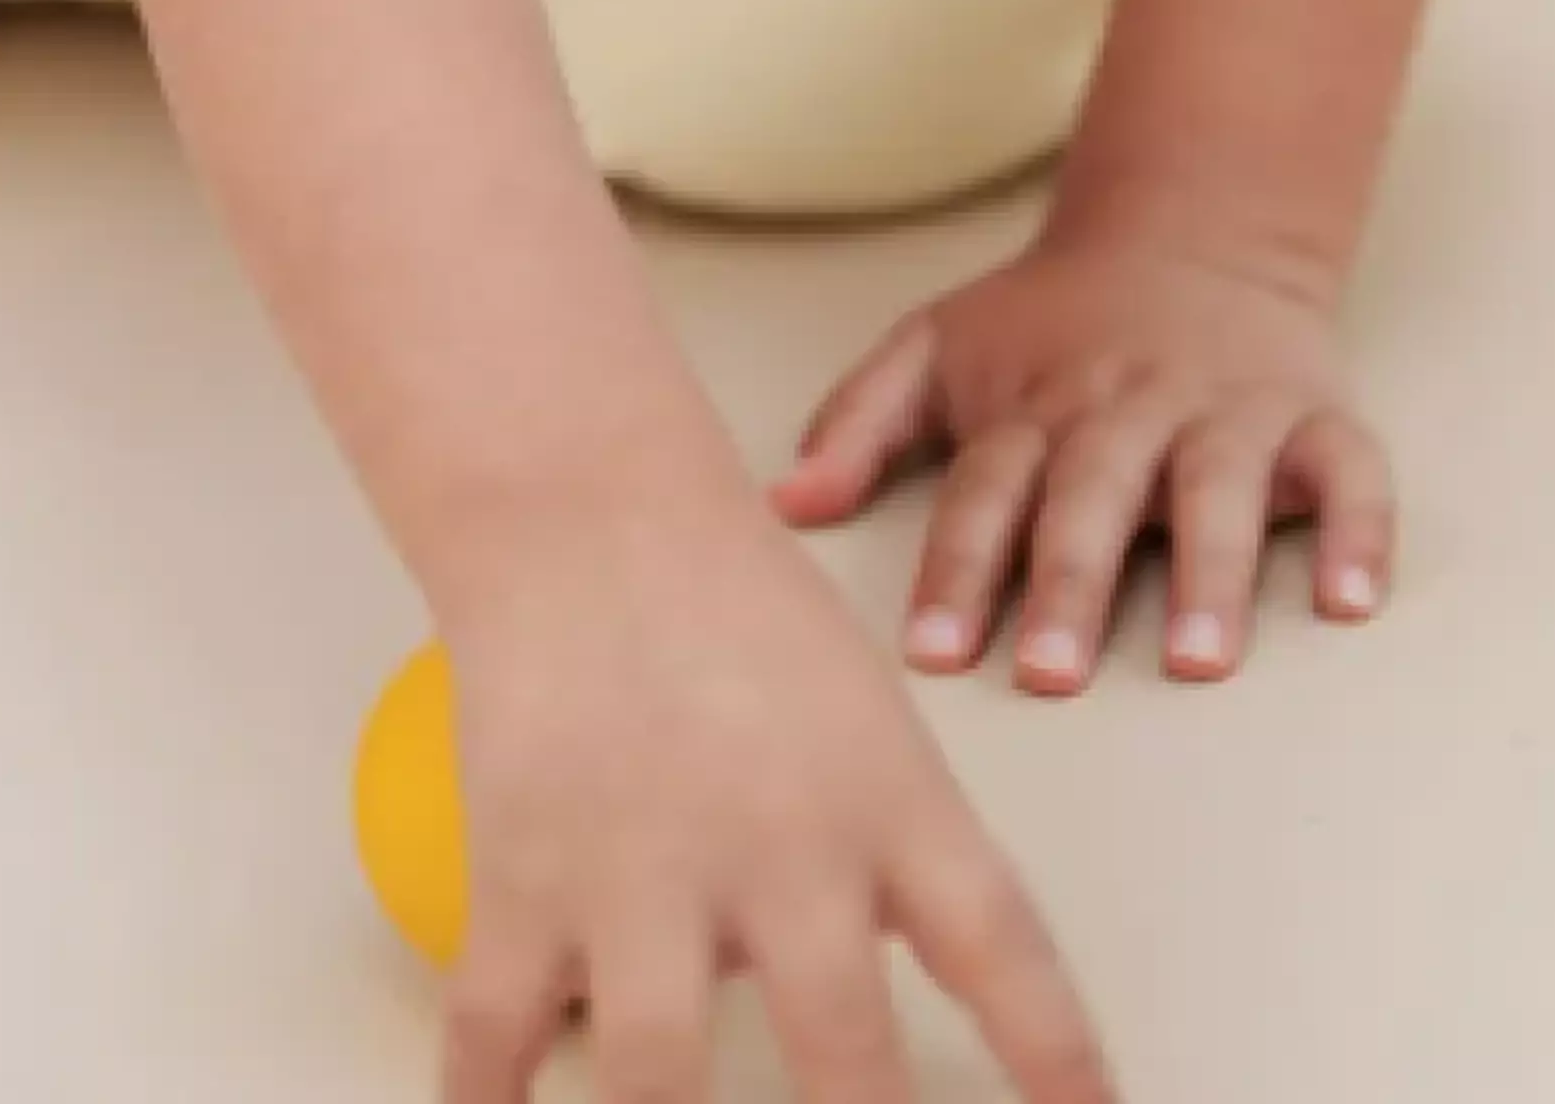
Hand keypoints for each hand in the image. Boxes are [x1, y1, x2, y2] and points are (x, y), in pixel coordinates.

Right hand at [437, 500, 1115, 1103]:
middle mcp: (776, 847)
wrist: (584, 507)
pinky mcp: (521, 874)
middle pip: (845, 1061)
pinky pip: (494, 1035)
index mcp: (886, 799)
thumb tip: (888, 1013)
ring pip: (660, 1077)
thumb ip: (888, 863)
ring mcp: (640, 869)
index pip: (1005, 955)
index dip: (1059, 1065)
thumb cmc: (736, 603)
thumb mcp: (863, 716)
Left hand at [773, 227, 1392, 695]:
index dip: (956, 570)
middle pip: (1095, 497)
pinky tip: (1354, 602)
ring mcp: (1227, 413)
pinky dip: (1361, 532)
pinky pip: (1351, 474)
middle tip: (1049, 673)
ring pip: (1219, 490)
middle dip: (1070, 583)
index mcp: (1037, 406)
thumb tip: (784, 505)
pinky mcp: (1315, 417)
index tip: (930, 656)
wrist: (1191, 227)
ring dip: (1211, 572)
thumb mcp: (940, 346)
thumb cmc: (1049, 321)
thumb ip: (862, 423)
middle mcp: (1130, 410)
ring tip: (1198, 659)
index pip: (987, 490)